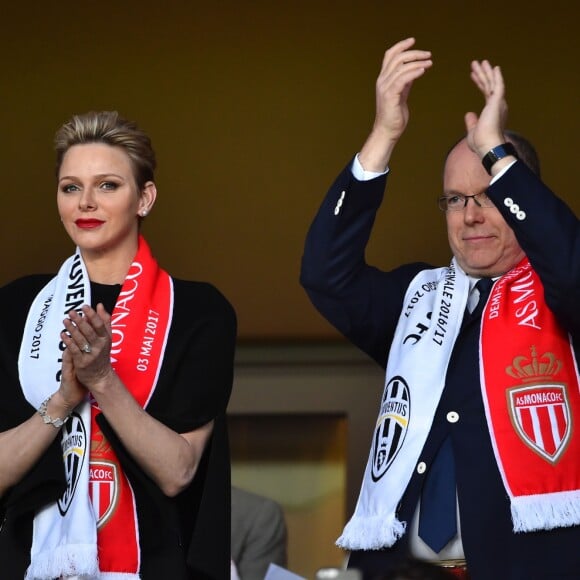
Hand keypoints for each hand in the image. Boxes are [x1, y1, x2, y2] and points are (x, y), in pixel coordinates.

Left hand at [60, 303, 114, 390]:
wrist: (100, 376)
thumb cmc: (102, 354)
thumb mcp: (107, 337)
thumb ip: (104, 321)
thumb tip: (100, 305)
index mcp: (106, 338)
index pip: (100, 325)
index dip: (92, 315)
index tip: (85, 306)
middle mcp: (100, 346)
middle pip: (89, 331)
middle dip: (80, 321)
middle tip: (72, 312)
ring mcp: (91, 355)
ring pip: (80, 340)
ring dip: (72, 329)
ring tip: (65, 320)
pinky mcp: (82, 362)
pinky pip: (74, 350)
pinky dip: (68, 342)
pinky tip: (63, 334)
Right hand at [359, 37, 431, 170]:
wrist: (387, 131)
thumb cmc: (394, 115)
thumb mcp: (400, 94)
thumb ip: (405, 82)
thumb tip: (414, 70)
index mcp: (383, 79)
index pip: (389, 56)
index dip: (400, 46)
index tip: (413, 41)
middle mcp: (382, 81)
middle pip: (397, 58)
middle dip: (414, 53)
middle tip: (428, 55)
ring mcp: (385, 88)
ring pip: (401, 67)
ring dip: (417, 62)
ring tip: (429, 62)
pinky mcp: (390, 96)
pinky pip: (403, 79)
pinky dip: (414, 72)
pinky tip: (423, 70)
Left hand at [464, 60, 507, 156]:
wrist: (488, 147)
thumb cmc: (481, 143)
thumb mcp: (472, 130)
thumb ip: (471, 121)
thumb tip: (468, 114)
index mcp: (492, 111)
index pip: (485, 93)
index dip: (479, 83)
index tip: (473, 75)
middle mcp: (497, 105)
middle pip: (488, 85)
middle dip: (482, 74)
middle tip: (476, 63)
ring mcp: (498, 103)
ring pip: (492, 83)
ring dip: (486, 72)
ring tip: (480, 62)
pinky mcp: (498, 103)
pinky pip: (498, 86)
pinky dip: (496, 77)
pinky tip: (494, 67)